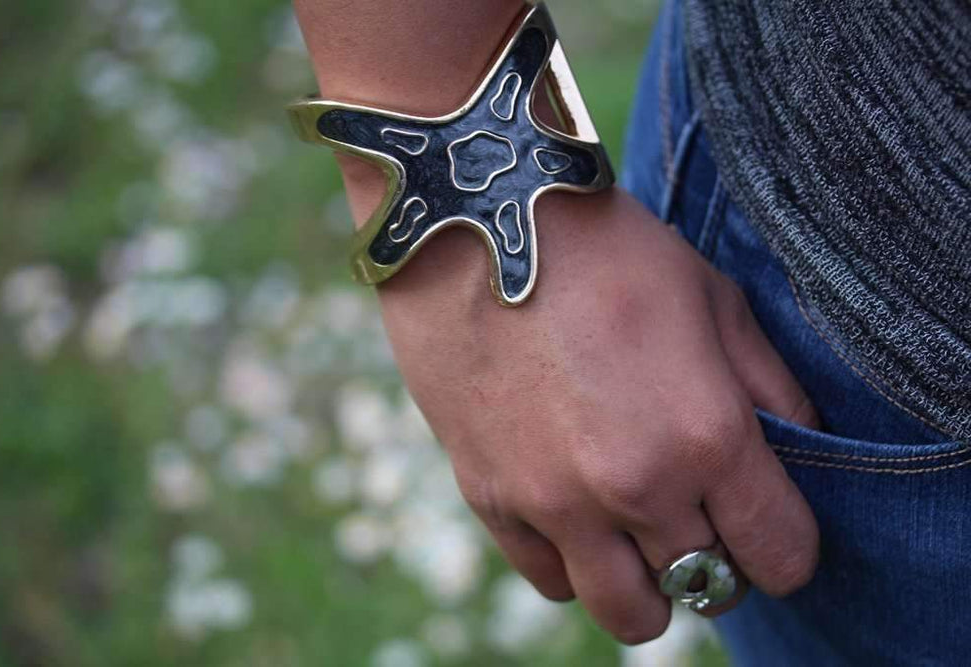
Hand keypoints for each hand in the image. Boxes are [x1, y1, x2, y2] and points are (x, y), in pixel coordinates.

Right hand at [377, 187, 819, 643]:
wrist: (473, 218)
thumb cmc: (601, 247)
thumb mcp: (710, 295)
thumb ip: (768, 386)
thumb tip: (797, 446)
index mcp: (704, 436)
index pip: (779, 554)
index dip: (787, 548)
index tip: (769, 525)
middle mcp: (632, 488)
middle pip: (705, 588)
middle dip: (719, 562)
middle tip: (702, 515)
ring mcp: (553, 502)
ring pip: (627, 611)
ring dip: (649, 586)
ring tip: (638, 532)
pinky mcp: (490, 497)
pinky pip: (550, 579)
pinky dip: (576, 564)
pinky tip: (576, 514)